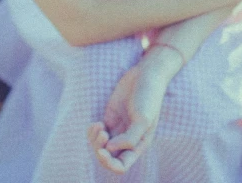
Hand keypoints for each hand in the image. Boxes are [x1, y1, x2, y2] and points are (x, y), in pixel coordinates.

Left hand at [87, 58, 169, 174]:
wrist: (145, 75)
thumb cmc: (148, 97)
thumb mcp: (143, 119)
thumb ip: (129, 138)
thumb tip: (110, 149)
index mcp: (138, 145)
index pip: (121, 165)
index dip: (110, 163)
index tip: (103, 149)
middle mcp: (127, 140)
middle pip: (108, 158)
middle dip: (100, 151)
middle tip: (101, 133)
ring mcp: (117, 129)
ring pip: (100, 146)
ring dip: (94, 140)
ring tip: (98, 125)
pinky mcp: (110, 117)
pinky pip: (96, 133)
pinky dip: (92, 131)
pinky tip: (96, 123)